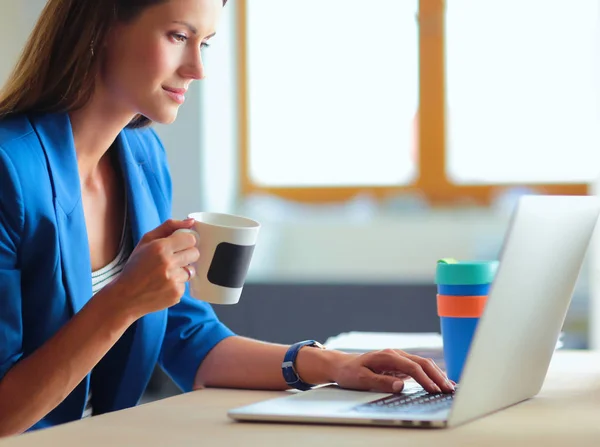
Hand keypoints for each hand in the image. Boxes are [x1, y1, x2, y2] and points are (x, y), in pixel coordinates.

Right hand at [102, 219, 199, 319]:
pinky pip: (186, 284)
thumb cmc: (135, 266)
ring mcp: (173, 280)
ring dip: (182, 271)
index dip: (186, 242)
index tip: (180, 245)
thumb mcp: (146, 241)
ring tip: (165, 274)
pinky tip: (163, 285)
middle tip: (173, 259)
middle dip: (187, 255)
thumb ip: (169, 226)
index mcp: (160, 247)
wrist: (125, 296)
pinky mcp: (176, 294)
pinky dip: (177, 284)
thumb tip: (191, 221)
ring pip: (191, 270)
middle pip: (195, 253)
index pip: (191, 239)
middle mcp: (168, 263)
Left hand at [332, 349, 454, 393]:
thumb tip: (400, 386)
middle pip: (422, 363)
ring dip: (436, 374)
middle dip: (437, 376)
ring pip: (423, 364)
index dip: (425, 379)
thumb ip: (381, 382)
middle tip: (449, 390)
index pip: (412, 366)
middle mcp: (395, 354)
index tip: (434, 390)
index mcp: (387, 356)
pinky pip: (418, 368)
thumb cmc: (351, 372)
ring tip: (449, 387)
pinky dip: (430, 374)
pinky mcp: (399, 364)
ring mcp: (398, 358)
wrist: (343, 365)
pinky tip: (439, 382)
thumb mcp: (361, 379)